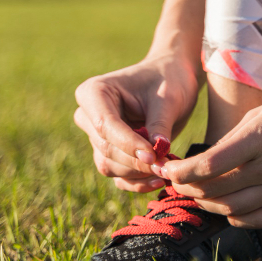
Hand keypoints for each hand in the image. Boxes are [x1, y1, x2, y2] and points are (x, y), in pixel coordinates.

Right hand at [74, 56, 199, 192]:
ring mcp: (96, 137)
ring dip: (138, 173)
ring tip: (166, 169)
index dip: (128, 144)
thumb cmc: (170, 80)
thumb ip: (159, 125)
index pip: (105, 125)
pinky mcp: (109, 153)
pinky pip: (117, 176)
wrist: (173, 78)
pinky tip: (158, 180)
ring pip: (109, 166)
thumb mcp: (169, 98)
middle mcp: (88, 116)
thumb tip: (155, 155)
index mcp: (94, 92)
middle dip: (136, 161)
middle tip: (166, 165)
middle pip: (106, 149)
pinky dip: (136, 182)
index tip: (153, 155)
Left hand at [162, 63, 261, 227]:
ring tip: (199, 195)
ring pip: (233, 207)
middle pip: (215, 189)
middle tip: (177, 183)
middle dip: (189, 187)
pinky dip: (236, 216)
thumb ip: (234, 140)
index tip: (169, 170)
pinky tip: (228, 208)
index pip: (207, 165)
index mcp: (258, 138)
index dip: (182, 172)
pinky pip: (259, 218)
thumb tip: (206, 163)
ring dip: (209, 203)